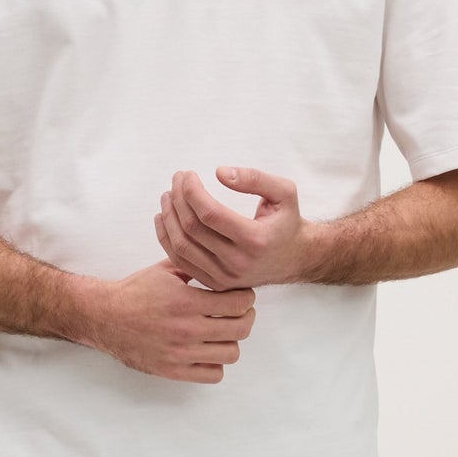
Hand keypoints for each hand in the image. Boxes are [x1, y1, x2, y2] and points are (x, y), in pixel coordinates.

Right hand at [72, 260, 255, 383]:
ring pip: (231, 354)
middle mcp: (186, 329)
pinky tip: (208, 351)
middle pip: (241, 329)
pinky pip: (213, 374)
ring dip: (231, 341)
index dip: (246, 297)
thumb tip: (221, 263)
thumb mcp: (165, 271)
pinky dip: (216, 364)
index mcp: (186, 301)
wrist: (104, 317)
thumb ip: (195, 267)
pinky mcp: (173, 370)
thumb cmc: (134, 292)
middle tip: (239, 313)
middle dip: (245, 318)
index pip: (239, 303)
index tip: (242, 295)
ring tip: (223, 333)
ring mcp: (181, 353)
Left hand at [153, 166, 313, 288]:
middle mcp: (238, 263)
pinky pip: (181, 261)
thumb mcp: (284, 192)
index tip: (187, 174)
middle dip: (178, 198)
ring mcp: (225, 277)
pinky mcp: (215, 284)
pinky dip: (167, 239)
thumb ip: (255, 178)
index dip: (192, 191)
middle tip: (176, 179)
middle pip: (193, 228)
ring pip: (182, 246)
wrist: (293, 259)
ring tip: (168, 195)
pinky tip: (164, 218)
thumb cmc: (286, 221)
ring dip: (168, 217)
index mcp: (255, 240)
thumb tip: (220, 172)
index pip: (210, 213)